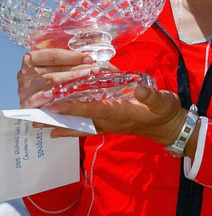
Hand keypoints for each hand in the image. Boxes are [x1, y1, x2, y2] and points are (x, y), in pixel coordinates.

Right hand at [17, 48, 114, 107]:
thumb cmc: (50, 82)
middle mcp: (25, 72)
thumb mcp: (55, 69)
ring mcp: (24, 89)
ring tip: (86, 81)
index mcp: (32, 59)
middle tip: (94, 71)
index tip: (90, 59)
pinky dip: (47, 96)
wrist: (34, 106)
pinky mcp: (25, 104)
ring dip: (70, 81)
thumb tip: (89, 59)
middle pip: (54, 70)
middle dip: (77, 70)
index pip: (54, 55)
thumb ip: (66, 63)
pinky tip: (58, 95)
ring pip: (49, 81)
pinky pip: (37, 99)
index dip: (73, 57)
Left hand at [47, 84, 186, 145]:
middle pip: (81, 122)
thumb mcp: (163, 101)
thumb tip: (139, 88)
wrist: (171, 127)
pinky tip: (64, 128)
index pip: (94, 109)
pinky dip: (75, 126)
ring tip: (43, 127)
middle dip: (60, 121)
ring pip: (82, 126)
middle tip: (37, 122)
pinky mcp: (112, 123)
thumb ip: (151, 95)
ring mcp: (111, 124)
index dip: (75, 107)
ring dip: (63, 125)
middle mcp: (112, 120)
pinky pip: (89, 126)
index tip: (56, 106)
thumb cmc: (165, 112)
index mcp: (121, 113)